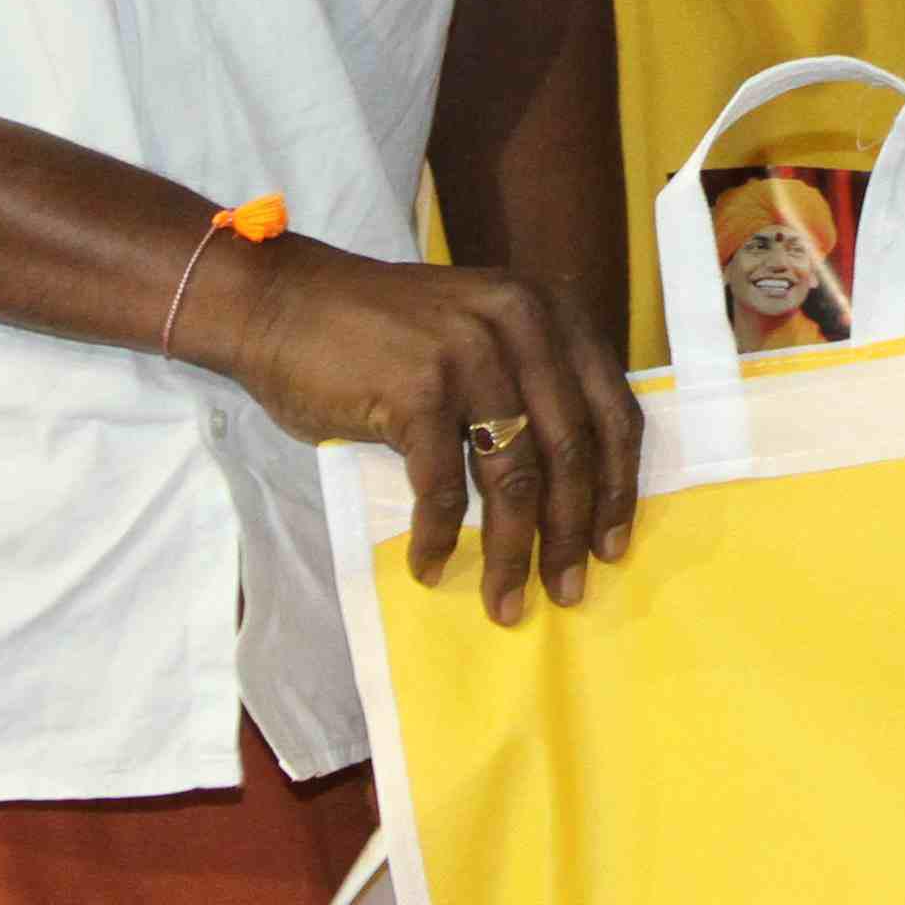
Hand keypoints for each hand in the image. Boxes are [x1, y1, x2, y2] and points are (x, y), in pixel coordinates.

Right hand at [176, 234, 642, 621]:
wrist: (284, 304)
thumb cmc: (382, 333)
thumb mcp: (480, 333)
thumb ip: (531, 382)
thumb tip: (576, 492)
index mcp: (550, 312)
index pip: (613, 411)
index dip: (620, 487)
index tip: (614, 545)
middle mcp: (521, 323)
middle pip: (571, 451)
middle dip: (572, 534)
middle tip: (568, 590)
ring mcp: (468, 353)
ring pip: (513, 477)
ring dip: (512, 552)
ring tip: (506, 601)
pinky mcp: (417, 387)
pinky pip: (441, 485)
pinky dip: (438, 536)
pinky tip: (430, 566)